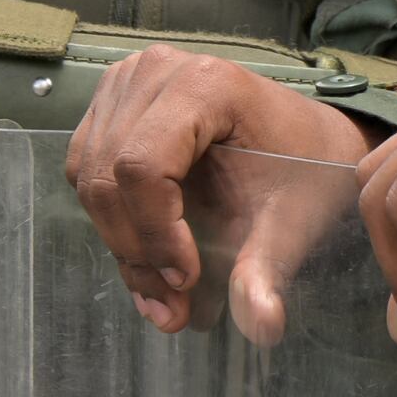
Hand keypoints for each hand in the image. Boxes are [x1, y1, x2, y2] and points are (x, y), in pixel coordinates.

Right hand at [65, 48, 378, 340]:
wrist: (309, 142)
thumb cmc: (304, 172)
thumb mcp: (291, 222)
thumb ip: (266, 270)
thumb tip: (261, 325)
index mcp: (207, 84)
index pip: (142, 167)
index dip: (153, 233)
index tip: (184, 280)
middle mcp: (159, 71)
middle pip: (108, 177)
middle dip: (136, 250)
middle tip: (172, 302)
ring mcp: (130, 81)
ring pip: (91, 180)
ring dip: (122, 244)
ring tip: (163, 288)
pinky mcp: (114, 103)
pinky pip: (87, 172)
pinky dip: (112, 222)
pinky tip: (149, 253)